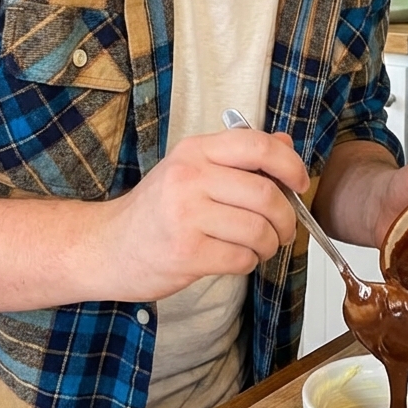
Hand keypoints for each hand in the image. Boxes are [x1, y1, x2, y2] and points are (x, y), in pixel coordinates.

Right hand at [99, 128, 308, 300]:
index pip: (258, 146)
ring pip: (258, 230)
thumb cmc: (156, 210)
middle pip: (266, 194)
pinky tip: (237, 258)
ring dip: (270, 244)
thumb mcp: (194, 170)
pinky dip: (249, 262)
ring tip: (260, 246)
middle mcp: (190, 177)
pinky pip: (241, 258)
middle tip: (284, 229)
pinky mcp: (185, 252)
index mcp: (196, 150)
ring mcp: (185, 215)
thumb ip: (240, 157)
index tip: (300, 182)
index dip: (290, 164)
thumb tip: (286, 145)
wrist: (107, 246)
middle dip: (286, 218)